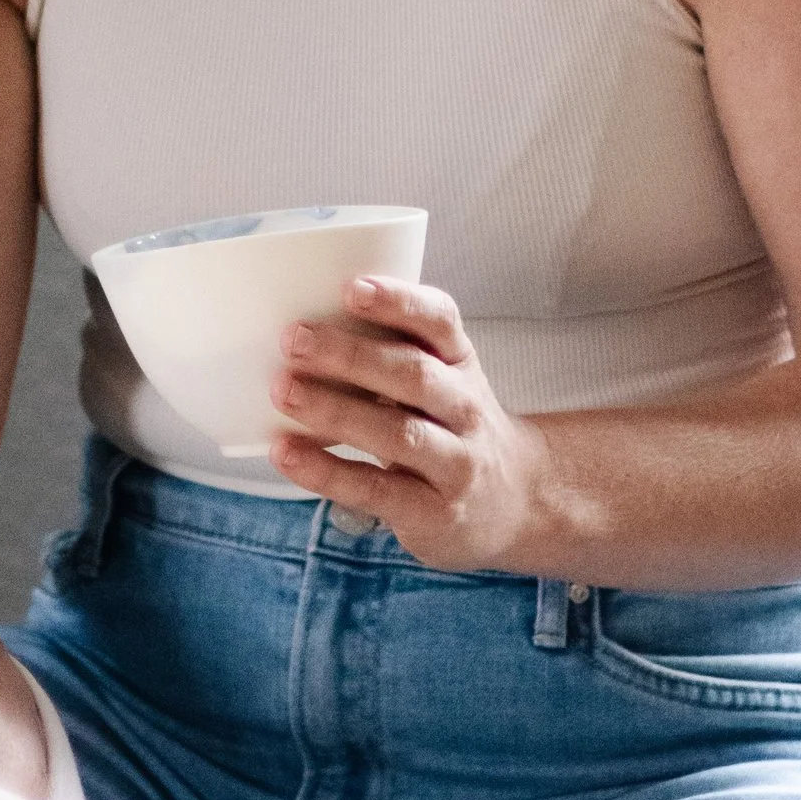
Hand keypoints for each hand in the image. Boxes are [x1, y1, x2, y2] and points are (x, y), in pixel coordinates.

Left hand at [269, 275, 556, 572]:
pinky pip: (376, 489)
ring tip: (284, 391)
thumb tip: (301, 327)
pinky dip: (327, 470)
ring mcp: (455, 463)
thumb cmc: (453, 427)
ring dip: (336, 410)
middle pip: (414, 374)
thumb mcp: (443, 380)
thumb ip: (390, 352)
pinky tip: (287, 453)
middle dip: (351, 355)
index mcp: (460, 362)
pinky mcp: (432, 511)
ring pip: (398, 433)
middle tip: (294, 339)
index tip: (352, 287)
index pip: (441, 321)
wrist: (516, 501)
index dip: (399, 302)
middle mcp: (465, 408)